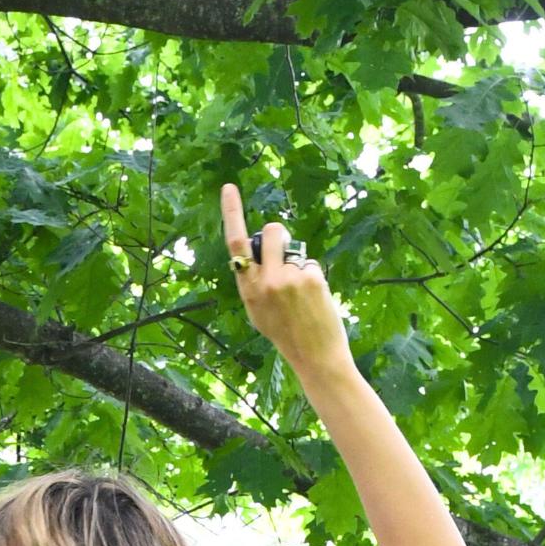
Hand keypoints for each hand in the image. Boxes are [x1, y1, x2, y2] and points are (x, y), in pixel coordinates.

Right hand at [220, 182, 352, 379]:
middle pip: (272, 231)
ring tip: (303, 296)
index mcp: (248, 290)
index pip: (236, 244)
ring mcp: (288, 278)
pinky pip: (310, 263)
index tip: (229, 188)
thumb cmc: (288, 336)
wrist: (315, 357)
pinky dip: (314, 278)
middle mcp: (265, 281)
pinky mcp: (310, 277)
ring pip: (294, 250)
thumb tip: (261, 254)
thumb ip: (257, 282)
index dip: (232, 212)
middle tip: (286, 257)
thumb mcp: (260, 312)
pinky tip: (315, 300)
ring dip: (298, 264)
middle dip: (280, 235)